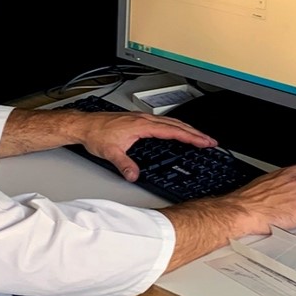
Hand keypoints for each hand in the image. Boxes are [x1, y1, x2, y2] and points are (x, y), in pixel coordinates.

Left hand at [79, 111, 216, 181]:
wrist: (84, 125)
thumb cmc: (96, 134)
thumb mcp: (110, 153)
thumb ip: (124, 164)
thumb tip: (135, 176)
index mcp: (141, 125)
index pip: (172, 131)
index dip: (191, 137)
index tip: (204, 142)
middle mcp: (143, 120)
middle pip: (176, 124)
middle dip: (195, 133)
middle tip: (210, 140)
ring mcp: (141, 119)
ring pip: (170, 121)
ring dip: (186, 128)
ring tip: (199, 136)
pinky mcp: (137, 120)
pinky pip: (162, 122)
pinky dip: (174, 126)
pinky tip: (176, 131)